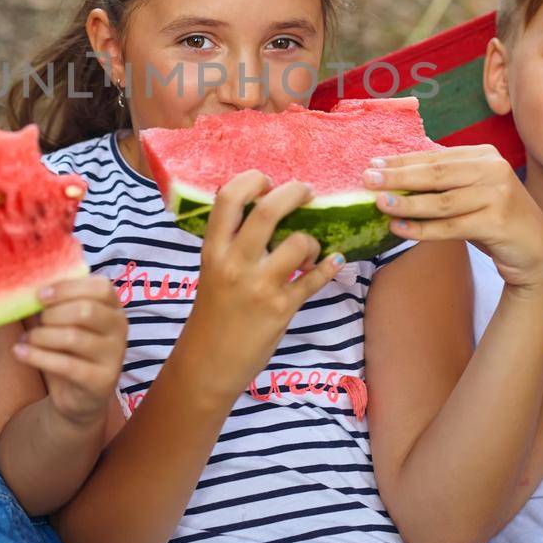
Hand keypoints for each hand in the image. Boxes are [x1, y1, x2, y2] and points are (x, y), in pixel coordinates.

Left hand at [14, 275, 126, 428]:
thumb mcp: (66, 323)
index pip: (100, 287)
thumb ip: (55, 303)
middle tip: (37, 322)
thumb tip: (24, 284)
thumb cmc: (70, 351)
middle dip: (52, 314)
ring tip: (26, 339)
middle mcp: (120, 329)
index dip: (68, 288)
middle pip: (86, 310)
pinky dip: (36, 356)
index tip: (40, 295)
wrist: (80, 398)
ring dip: (41, 336)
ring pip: (73, 337)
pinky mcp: (101, 381)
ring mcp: (114, 356)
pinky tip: (19, 352)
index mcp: (114, 308)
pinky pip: (65, 365)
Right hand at [181, 170, 345, 398]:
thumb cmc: (212, 313)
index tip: (268, 182)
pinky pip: (314, 279)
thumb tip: (266, 211)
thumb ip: (232, 243)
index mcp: (213, 250)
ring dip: (312, 240)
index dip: (253, 180)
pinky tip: (334, 262)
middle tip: (306, 192)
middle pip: (268, 210)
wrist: (208, 363)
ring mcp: (259, 286)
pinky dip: (330, 266)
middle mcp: (234, 263)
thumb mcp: (211, 270)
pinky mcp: (281, 309)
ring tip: (310, 248)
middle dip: (294, 192)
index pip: (228, 197)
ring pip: (298, 243)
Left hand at [364, 145, 542, 290]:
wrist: (536, 250)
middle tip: (367, 180)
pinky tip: (399, 229)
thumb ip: (442, 183)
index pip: (435, 157)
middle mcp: (493, 169)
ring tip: (379, 205)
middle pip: (436, 174)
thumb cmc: (494, 219)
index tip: (371, 165)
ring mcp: (498, 195)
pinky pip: (451, 226)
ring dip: (407, 204)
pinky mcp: (498, 222)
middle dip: (398, 177)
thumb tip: (391, 178)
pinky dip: (422, 229)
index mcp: (484, 155)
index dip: (401, 161)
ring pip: (441, 201)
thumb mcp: (471, 193)